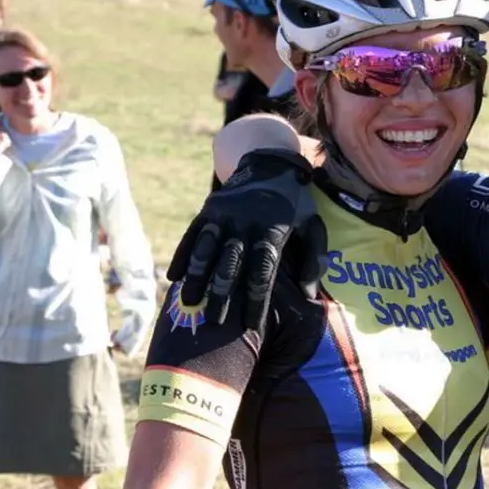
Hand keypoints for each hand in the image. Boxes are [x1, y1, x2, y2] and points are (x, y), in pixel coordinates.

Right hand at [166, 148, 325, 330]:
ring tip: (189, 302)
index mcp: (272, 228)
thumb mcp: (313, 225)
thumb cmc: (296, 203)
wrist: (271, 163)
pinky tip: (174, 277)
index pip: (262, 271)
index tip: (251, 325)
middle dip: (222, 294)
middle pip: (230, 264)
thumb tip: (310, 295)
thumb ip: (314, 258)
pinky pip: (192, 235)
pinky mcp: (209, 208)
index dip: (256, 299)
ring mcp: (224, 214)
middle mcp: (245, 222)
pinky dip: (182, 255)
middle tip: (214, 322)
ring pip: (206, 249)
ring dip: (196, 276)